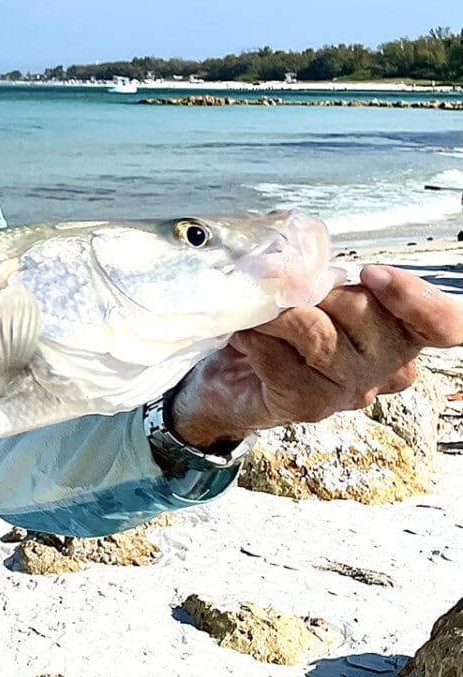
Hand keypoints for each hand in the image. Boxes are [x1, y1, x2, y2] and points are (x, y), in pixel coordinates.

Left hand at [171, 264, 462, 449]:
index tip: (372, 273)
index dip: (420, 299)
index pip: (443, 325)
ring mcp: (351, 392)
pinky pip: (279, 360)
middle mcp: (387, 367)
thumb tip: (305, 270)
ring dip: (277, 315)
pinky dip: (255, 339)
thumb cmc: (281, 332)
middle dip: (314, 292)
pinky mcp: (311, 407)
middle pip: (365, 311)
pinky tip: (247, 339)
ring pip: (318, 336)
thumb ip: (321, 280)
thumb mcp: (309, 294)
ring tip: (260, 314)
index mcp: (399, 333)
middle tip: (287, 297)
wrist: (234, 382)